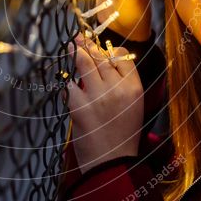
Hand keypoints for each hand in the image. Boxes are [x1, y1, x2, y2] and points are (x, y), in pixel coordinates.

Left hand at [66, 34, 143, 173]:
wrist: (111, 163)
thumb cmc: (123, 136)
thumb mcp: (133, 108)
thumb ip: (124, 85)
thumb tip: (107, 63)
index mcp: (134, 88)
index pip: (122, 57)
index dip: (110, 50)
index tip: (103, 48)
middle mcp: (117, 88)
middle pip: (101, 57)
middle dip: (88, 45)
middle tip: (79, 38)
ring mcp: (96, 95)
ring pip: (84, 63)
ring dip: (76, 51)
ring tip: (71, 45)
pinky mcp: (78, 105)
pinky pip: (70, 84)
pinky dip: (67, 82)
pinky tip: (65, 80)